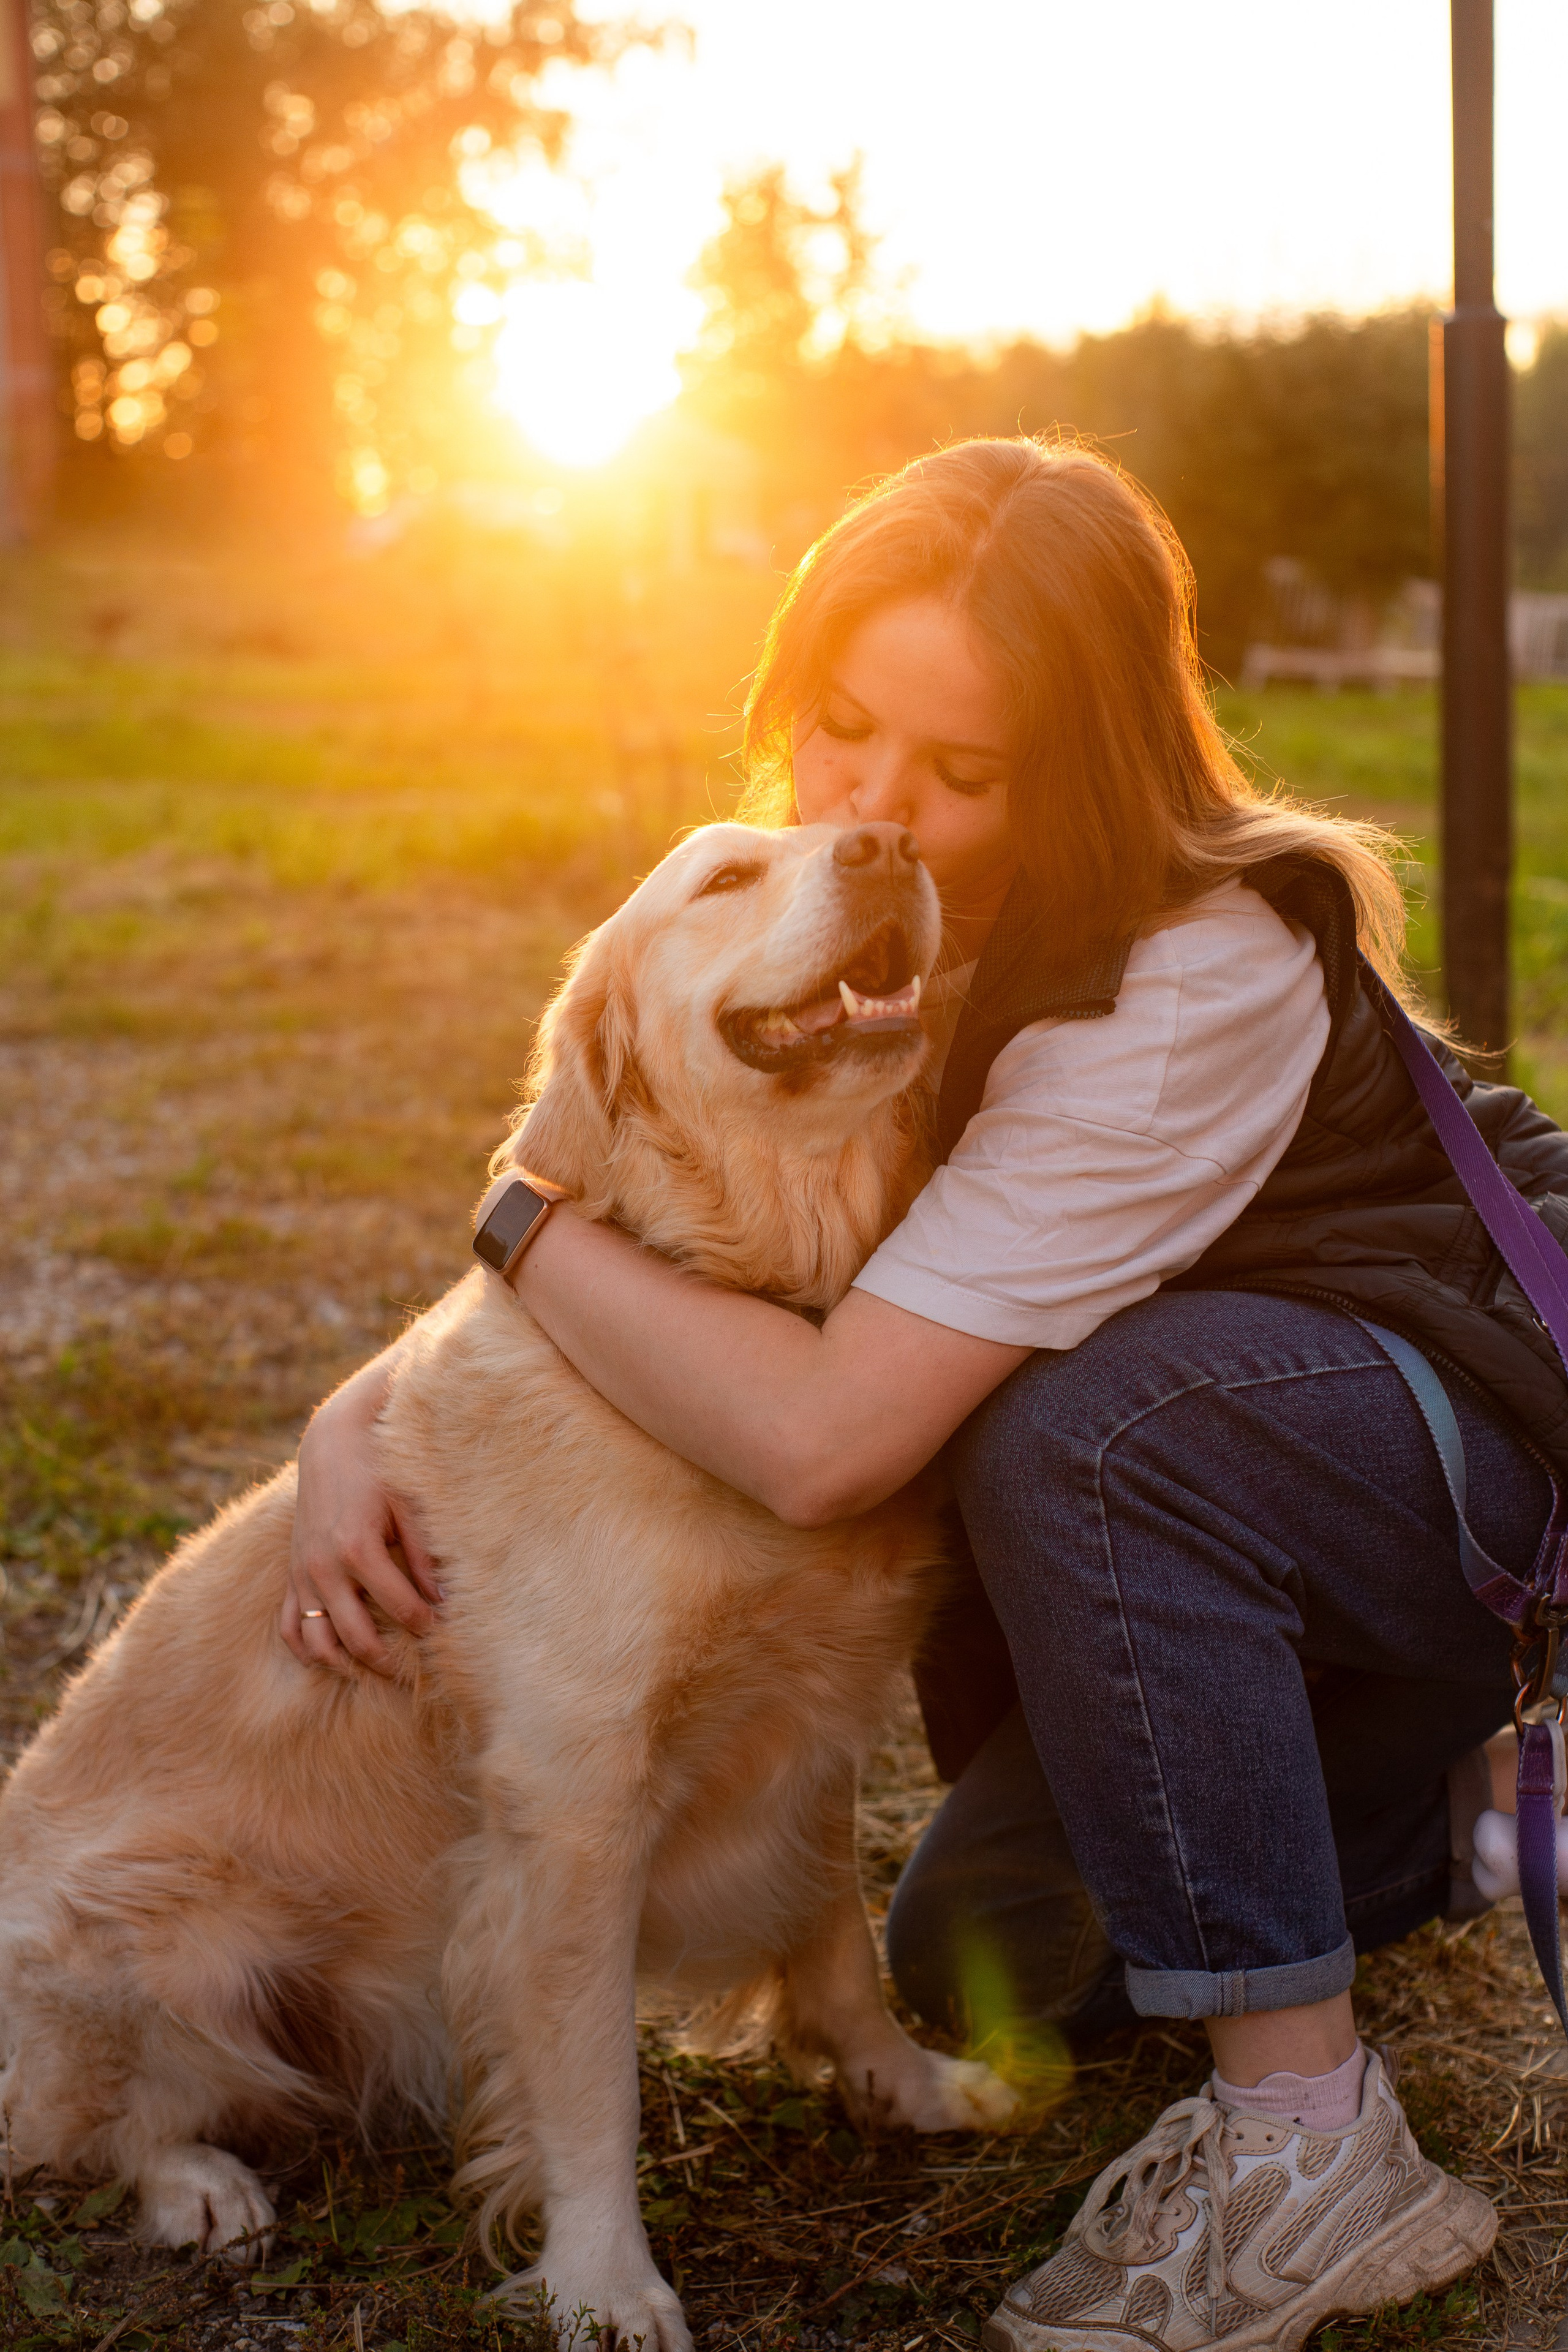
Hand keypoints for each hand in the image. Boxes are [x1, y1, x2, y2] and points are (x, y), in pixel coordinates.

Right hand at [284, 1369, 442, 1674]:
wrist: (332, 1441)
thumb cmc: (379, 1470)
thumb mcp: (409, 1507)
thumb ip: (425, 1556)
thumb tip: (445, 1601)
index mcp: (358, 1550)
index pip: (403, 1609)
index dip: (428, 1627)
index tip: (447, 1635)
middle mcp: (324, 1569)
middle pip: (358, 1639)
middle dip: (390, 1662)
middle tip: (416, 1672)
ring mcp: (303, 1575)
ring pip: (318, 1644)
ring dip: (348, 1665)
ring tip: (380, 1671)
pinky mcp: (292, 1575)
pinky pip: (290, 1629)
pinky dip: (309, 1650)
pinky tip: (337, 1657)